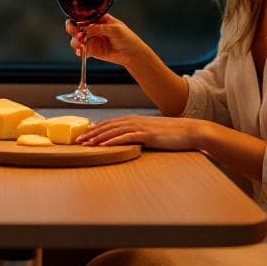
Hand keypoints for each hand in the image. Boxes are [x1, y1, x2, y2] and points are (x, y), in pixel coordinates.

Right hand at [67, 13, 147, 68]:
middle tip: (77, 34)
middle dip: (72, 30)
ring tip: (81, 45)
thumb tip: (86, 30)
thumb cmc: (127, 38)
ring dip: (75, 42)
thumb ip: (100, 28)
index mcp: (99, 19)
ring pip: (76, 39)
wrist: (132, 54)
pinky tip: (81, 52)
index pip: (83, 17)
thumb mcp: (115, 29)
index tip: (76, 25)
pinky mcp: (92, 51)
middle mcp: (93, 28)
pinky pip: (81, 51)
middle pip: (76, 27)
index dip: (77, 20)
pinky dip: (79, 52)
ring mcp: (92, 40)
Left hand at [77, 115, 202, 151]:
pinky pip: (126, 138)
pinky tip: (104, 145)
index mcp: (134, 120)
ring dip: (98, 138)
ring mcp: (140, 127)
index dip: (95, 129)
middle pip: (107, 127)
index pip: (109, 124)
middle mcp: (134, 121)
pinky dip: (113, 141)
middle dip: (91, 133)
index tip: (83, 135)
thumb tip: (129, 141)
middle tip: (77, 140)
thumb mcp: (151, 132)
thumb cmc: (171, 134)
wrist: (189, 131)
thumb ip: (138, 135)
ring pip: (113, 131)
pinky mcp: (147, 135)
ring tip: (86, 144)